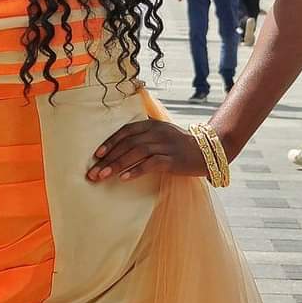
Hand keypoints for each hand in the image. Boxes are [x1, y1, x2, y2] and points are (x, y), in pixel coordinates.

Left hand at [88, 119, 208, 182]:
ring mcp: (165, 145)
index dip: (109, 142)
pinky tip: (124, 178)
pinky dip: (136, 170)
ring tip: (103, 176)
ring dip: (117, 165)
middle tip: (93, 172)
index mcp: (151, 125)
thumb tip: (120, 144)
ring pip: (136, 153)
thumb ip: (143, 134)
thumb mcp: (161, 133)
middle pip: (127, 144)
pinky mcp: (173, 160)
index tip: (96, 155)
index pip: (125, 131)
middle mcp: (156, 132)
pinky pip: (151, 164)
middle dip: (108, 158)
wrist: (208, 151)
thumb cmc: (179, 145)